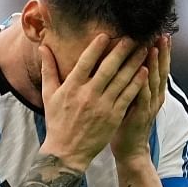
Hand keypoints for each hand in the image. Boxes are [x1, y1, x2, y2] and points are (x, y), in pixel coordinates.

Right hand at [40, 34, 149, 171]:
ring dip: (134, 62)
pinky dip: (137, 82)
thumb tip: (43, 47)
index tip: (107, 34)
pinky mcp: (114, 116)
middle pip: (108, 67)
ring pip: (122, 79)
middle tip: (133, 36)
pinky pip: (128, 95)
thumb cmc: (57, 122)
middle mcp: (88, 94)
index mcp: (71, 87)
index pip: (86, 61)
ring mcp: (103, 106)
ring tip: (144, 49)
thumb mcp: (49, 95)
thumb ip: (48, 69)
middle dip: (122, 50)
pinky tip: (144, 71)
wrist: (66, 152)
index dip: (97, 46)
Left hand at [114, 34, 170, 162]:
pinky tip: (144, 72)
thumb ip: (132, 81)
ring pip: (154, 81)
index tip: (161, 33)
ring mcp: (149, 106)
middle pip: (160, 70)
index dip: (161, 51)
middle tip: (163, 34)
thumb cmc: (127, 123)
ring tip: (155, 46)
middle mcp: (155, 97)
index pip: (158, 67)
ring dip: (155, 64)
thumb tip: (126, 61)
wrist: (130, 150)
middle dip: (163, 52)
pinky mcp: (141, 116)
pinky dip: (144, 84)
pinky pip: (143, 97)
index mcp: (152, 92)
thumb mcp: (132, 98)